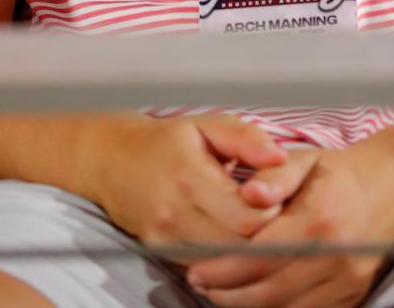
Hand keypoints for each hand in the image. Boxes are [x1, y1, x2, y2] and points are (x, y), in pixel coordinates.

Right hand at [86, 113, 288, 261]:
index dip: (272, 211)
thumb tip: (281, 157)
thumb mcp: (208, 125)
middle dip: (264, 234)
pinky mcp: (160, 253)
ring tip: (254, 224)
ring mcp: (164, 238)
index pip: (247, 216)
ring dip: (245, 249)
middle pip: (238, 245)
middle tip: (275, 214)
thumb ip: (246, 139)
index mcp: (189, 174)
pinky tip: (231, 236)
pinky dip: (224, 257)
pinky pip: (205, 268)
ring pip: (223, 262)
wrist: (113, 160)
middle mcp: (174, 212)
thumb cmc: (166, 141)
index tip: (279, 197)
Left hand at [187, 139, 393, 307]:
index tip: (196, 269)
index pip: (262, 255)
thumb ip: (274, 175)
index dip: (225, 268)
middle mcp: (335, 256)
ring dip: (248, 306)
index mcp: (319, 219)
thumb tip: (248, 193)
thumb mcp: (305, 159)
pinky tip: (255, 299)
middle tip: (199, 284)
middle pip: (270, 292)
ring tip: (220, 293)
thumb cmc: (340, 171)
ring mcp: (347, 281)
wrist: (393, 185)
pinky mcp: (354, 296)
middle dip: (228, 293)